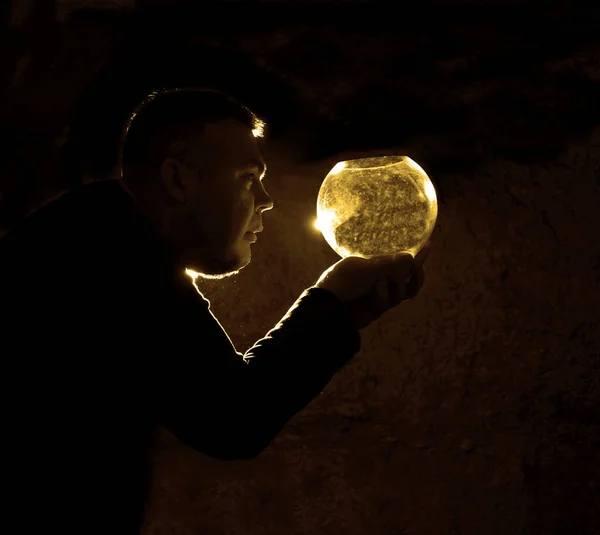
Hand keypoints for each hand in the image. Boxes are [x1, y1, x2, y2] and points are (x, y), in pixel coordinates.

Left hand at [314, 243, 429, 329]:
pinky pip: (392, 299)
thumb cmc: (342, 281)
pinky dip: (383, 295)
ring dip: (397, 285)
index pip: (399, 257)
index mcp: (375, 263)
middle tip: (415, 270)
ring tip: (381, 282)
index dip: (416, 253)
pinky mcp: (380, 307)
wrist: (329, 307)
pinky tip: (372, 292)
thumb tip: (411, 258)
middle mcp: (381, 277)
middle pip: (409, 275)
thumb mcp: (365, 269)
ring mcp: (382, 293)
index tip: (429, 244)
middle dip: (415, 274)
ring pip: (405, 290)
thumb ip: (389, 264)